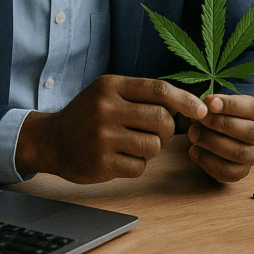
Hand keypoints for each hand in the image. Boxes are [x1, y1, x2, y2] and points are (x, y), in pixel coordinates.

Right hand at [17, 75, 206, 183]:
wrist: (51, 140)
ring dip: (152, 148)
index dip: (185, 100)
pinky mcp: (101, 163)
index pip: (159, 90)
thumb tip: (188, 104)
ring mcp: (102, 138)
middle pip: (162, 120)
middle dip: (167, 129)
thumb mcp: (109, 92)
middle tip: (156, 131)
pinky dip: (137, 164)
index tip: (202, 110)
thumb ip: (143, 93)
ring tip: (135, 143)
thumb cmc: (89, 114)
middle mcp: (106, 110)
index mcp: (111, 87)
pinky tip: (122, 157)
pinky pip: (139, 167)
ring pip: (154, 146)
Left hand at [188, 94, 253, 182]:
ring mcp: (252, 154)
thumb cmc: (218, 117)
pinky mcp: (241, 171)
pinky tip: (195, 151)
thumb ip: (209, 104)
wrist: (222, 136)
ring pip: (238, 153)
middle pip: (246, 131)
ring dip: (212, 143)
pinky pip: (228, 172)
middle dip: (218, 124)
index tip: (210, 102)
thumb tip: (202, 106)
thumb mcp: (216, 105)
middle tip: (197, 120)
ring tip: (194, 135)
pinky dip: (208, 162)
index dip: (229, 105)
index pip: (249, 108)